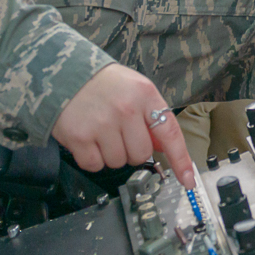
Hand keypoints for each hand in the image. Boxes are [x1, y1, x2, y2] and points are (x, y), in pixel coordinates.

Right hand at [52, 63, 194, 188]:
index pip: (169, 132)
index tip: (188, 180)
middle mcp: (126, 109)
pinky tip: (89, 139)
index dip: (180, 159)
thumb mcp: (136, 89)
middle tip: (119, 133)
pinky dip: (92, 158)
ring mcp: (102, 124)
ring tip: (102, 131)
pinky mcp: (80, 137)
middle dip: (132, 150)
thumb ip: (152, 116)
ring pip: (118, 162)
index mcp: (145, 95)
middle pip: (141, 154)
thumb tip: (165, 148)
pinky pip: (95, 165)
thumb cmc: (105, 83)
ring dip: (111, 154)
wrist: (65, 74)